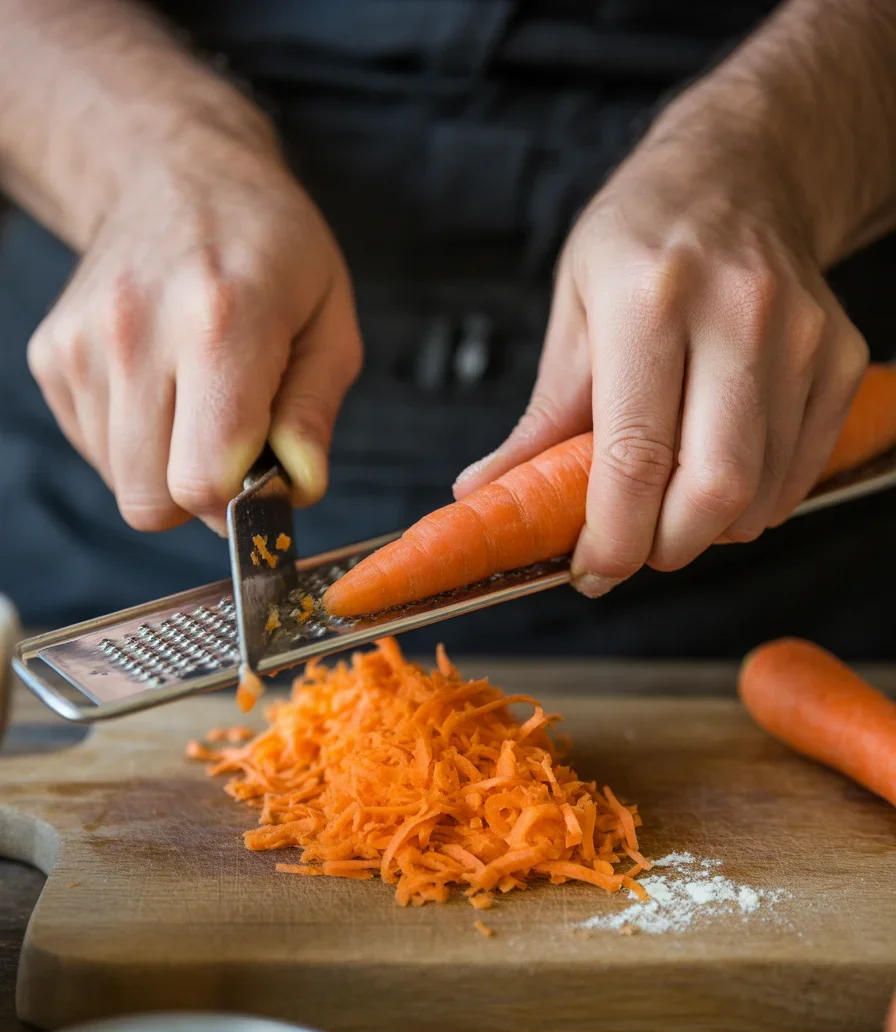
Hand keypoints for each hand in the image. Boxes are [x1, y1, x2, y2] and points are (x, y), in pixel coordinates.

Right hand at [27, 125, 361, 534]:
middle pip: (151, 500)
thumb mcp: (328, 322)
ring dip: (167, 467)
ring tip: (199, 401)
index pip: (203, 481)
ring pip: (121, 482)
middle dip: (200, 497)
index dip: (240, 502)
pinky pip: (96, 449)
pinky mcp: (52, 354)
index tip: (265, 475)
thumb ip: (314, 412)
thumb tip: (297, 486)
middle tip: (235, 446)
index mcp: (220, 324)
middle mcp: (136, 334)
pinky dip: (134, 442)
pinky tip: (163, 387)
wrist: (176, 172)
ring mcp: (83, 344)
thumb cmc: (271, 250)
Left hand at [454, 131, 867, 595]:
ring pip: (762, 493)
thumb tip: (485, 493)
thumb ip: (541, 415)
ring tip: (667, 502)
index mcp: (650, 300)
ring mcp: (801, 337)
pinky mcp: (840, 357)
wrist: (742, 171)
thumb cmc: (642, 239)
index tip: (590, 567)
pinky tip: (715, 470)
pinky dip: (754, 501)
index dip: (612, 536)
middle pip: (716, 489)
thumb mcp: (573, 308)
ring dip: (707, 529)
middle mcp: (737, 316)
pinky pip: (799, 472)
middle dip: (666, 547)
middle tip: (632, 547)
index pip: (637, 455)